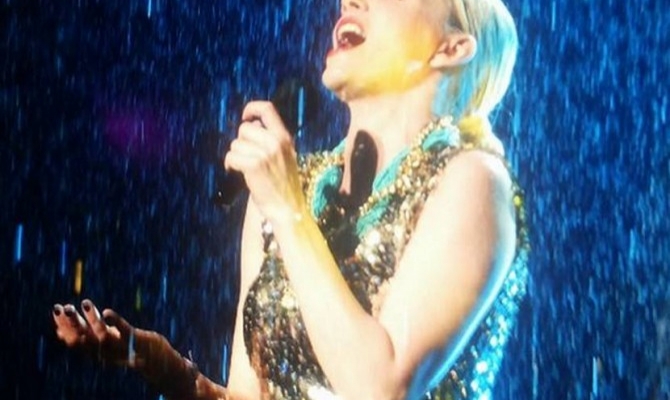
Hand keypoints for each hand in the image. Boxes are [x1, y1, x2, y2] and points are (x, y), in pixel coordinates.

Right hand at [52, 299, 135, 366]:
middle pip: (84, 340)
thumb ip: (83, 335)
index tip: (56, 312)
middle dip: (71, 324)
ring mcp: (119, 347)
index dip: (64, 328)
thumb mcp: (100, 341)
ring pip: (101, 335)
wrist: (152, 355)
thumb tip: (58, 330)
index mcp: (95, 352)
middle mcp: (104, 352)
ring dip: (91, 319)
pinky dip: (115, 322)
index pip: (74, 342)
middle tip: (62, 307)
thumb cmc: (122, 345)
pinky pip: (123, 331)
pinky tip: (107, 312)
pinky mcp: (134, 339)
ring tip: (84, 302)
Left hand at [224, 101, 307, 224]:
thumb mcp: (285, 156)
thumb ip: (271, 139)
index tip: (245, 117)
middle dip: (240, 142)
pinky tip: (235, 171)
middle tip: (245, 155)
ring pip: (236, 144)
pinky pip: (232, 156)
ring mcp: (266, 154)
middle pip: (245, 129)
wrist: (287, 208)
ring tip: (242, 166)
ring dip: (235, 155)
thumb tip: (251, 125)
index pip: (268, 109)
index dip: (252, 108)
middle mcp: (276, 142)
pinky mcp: (254, 166)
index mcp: (285, 137)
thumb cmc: (283, 184)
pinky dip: (230, 164)